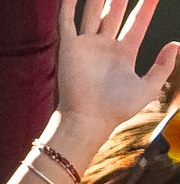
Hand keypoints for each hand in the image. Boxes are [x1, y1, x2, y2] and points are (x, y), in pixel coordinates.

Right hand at [53, 0, 177, 131]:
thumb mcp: (148, 87)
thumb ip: (163, 66)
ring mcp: (86, 46)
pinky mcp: (69, 48)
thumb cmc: (116, 109)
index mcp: (123, 54)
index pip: (137, 23)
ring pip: (92, 13)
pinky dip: (69, 6)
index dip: (147, 6)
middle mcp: (104, 46)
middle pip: (114, 13)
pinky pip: (67, 22)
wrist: (88, 120)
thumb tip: (176, 44)